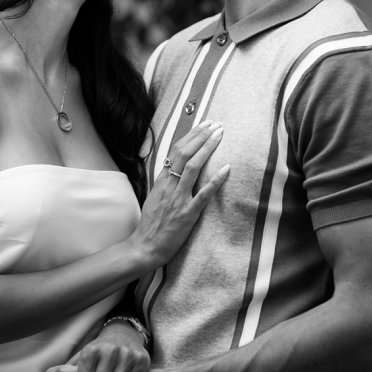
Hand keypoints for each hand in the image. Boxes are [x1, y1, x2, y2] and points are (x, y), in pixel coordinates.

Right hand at [127, 120, 228, 270]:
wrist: (144, 247)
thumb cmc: (151, 223)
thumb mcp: (156, 196)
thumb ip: (167, 181)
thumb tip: (177, 167)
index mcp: (162, 180)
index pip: (177, 150)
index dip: (192, 136)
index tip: (204, 125)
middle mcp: (170, 186)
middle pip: (185, 153)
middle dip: (202, 136)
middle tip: (216, 124)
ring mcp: (178, 199)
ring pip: (193, 168)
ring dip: (208, 149)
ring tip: (220, 135)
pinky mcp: (187, 214)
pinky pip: (203, 195)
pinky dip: (215, 180)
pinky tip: (227, 168)